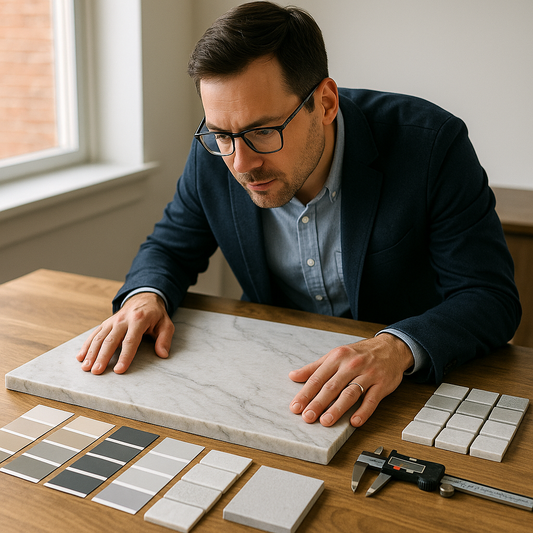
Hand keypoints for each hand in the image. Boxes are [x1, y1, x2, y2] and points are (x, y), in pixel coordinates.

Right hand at [76, 292, 174, 374]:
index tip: (119, 369)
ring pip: (99, 337)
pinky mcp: (106, 323)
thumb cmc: (156, 314)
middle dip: (102, 357)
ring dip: (91, 353)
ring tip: (86, 367)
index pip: (130, 341)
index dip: (125, 356)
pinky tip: (81, 356)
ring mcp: (112, 321)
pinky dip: (86, 345)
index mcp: (139, 320)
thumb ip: (164, 339)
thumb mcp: (166, 324)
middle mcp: (123, 320)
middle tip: (96, 371)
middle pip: (110, 340)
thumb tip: (162, 354)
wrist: (144, 298)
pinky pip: (94, 334)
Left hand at [289, 334, 413, 426]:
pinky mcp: (382, 384)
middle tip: (307, 417)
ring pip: (350, 393)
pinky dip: (363, 411)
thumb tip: (293, 376)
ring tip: (326, 421)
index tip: (296, 407)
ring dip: (337, 408)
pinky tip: (355, 421)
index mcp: (337, 357)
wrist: (391, 347)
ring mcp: (367, 375)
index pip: (318, 378)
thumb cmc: (360, 353)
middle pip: (332, 387)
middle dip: (318, 403)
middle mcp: (351, 365)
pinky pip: (372, 400)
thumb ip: (314, 367)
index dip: (305, 393)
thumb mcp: (335, 355)